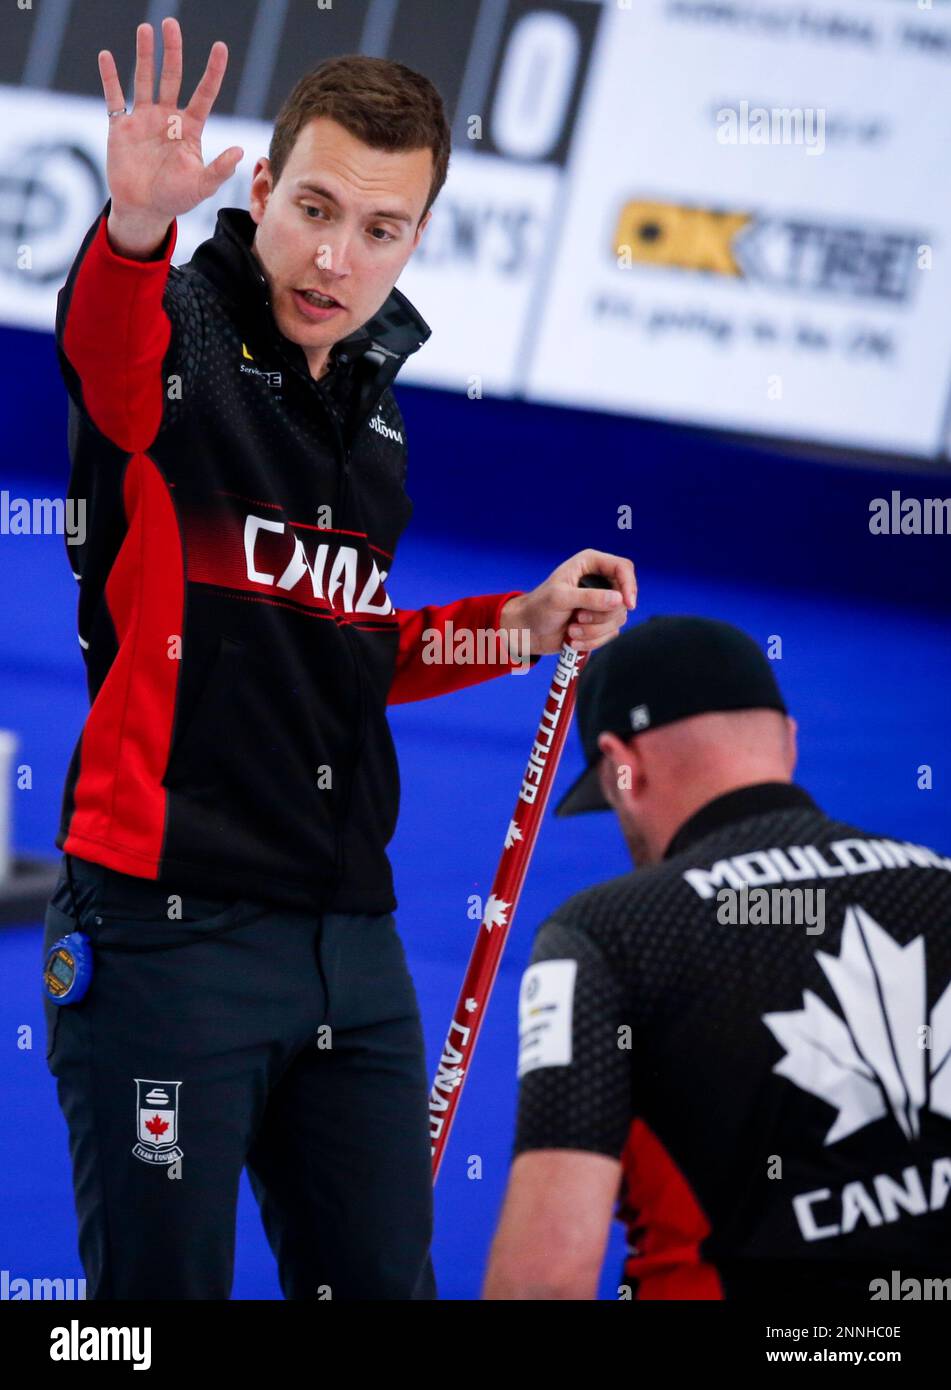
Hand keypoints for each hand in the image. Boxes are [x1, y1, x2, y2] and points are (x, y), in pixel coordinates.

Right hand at [99, 18, 242, 255]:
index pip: (204, 94)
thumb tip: (240, 152)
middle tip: (171, 24)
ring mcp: (144, 119)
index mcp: (190, 128)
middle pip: (172, 77)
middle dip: (172, 51)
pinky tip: (107, 57)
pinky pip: (114, 97)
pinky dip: (109, 77)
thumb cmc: (176, 198)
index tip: (220, 47)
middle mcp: (168, 117)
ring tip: (145, 29)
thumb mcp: (202, 187)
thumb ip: (219, 170)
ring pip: (144, 79)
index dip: (213, 71)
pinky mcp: (121, 127)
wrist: (144, 210)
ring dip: (144, 55)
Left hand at [499, 549, 636, 656]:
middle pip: (623, 598)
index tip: (627, 604)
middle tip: (578, 618)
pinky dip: (592, 641)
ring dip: (594, 630)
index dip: (629, 585)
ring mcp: (602, 603)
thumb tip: (619, 600)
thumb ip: (590, 597)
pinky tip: (573, 640)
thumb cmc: (539, 607)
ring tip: (572, 630)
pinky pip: (610, 634)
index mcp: (591, 564)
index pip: (623, 568)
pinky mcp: (600, 623)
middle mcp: (600, 581)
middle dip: (601, 615)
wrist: (528, 631)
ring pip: (618, 619)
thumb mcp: (561, 598)